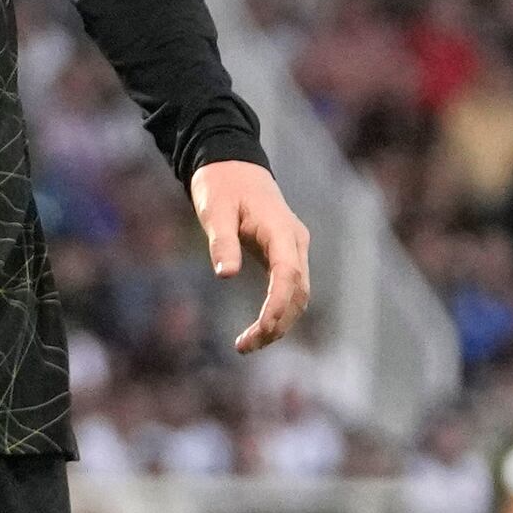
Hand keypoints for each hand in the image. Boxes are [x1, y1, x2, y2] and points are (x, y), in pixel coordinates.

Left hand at [193, 160, 311, 354]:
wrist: (233, 166)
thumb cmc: (221, 186)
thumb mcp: (215, 211)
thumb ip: (222, 242)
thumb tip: (226, 276)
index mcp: (281, 231)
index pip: (288, 275)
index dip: (278, 305)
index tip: (261, 329)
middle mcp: (295, 243)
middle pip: (298, 292)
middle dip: (277, 323)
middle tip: (246, 346)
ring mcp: (294, 250)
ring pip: (298, 295)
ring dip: (279, 322)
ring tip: (247, 345)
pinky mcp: (285, 255)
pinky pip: (289, 289)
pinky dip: (279, 311)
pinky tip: (259, 329)